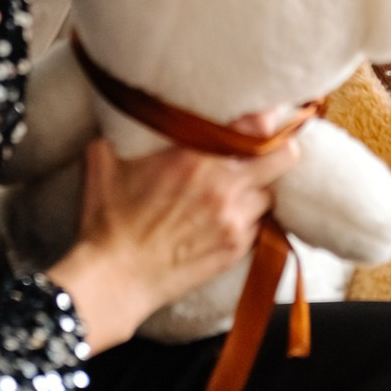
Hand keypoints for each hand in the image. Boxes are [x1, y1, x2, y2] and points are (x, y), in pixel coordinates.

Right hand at [47, 130, 299, 353]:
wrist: (115, 278)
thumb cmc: (108, 222)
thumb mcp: (106, 163)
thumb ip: (123, 133)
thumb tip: (124, 112)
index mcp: (195, 157)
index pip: (256, 126)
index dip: (264, 120)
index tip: (262, 118)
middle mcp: (223, 187)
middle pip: (284, 157)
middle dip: (279, 151)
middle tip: (265, 151)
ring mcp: (233, 221)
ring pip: (270, 194)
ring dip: (257, 189)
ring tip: (236, 191)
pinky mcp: (235, 250)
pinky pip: (258, 226)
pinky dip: (247, 220)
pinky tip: (225, 220)